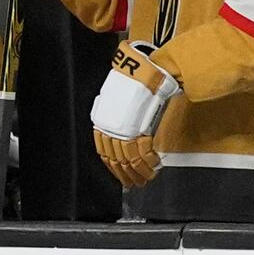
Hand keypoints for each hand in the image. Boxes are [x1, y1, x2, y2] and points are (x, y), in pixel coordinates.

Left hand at [91, 41, 177, 187]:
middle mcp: (109, 128)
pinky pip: (142, 152)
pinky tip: (152, 169)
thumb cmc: (133, 82)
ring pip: (129, 158)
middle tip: (133, 184)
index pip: (104, 151)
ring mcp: (124, 129)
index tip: (120, 175)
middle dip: (125, 174)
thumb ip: (116, 118)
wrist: (145, 70)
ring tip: (144, 180)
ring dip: (138, 172)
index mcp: (102, 122)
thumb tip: (122, 134)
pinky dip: (147, 163)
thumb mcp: (116, 100)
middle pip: (116, 158)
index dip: (113, 166)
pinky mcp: (139, 128)